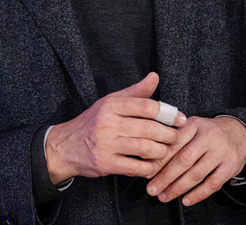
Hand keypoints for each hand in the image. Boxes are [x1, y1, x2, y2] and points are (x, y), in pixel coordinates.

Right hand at [45, 72, 186, 183]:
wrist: (65, 145)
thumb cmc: (93, 121)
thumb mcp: (111, 102)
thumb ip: (135, 92)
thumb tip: (155, 77)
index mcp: (111, 105)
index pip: (146, 106)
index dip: (168, 113)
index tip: (180, 119)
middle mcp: (107, 123)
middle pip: (149, 129)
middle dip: (169, 135)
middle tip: (176, 138)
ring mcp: (106, 144)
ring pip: (145, 149)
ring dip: (162, 152)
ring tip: (165, 151)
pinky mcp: (105, 164)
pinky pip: (135, 168)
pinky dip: (149, 168)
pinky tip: (152, 165)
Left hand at [146, 115, 245, 206]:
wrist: (238, 133)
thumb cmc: (206, 133)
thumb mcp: (191, 127)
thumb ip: (173, 139)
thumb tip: (149, 160)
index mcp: (194, 124)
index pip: (173, 144)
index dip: (159, 159)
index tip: (146, 172)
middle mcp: (209, 136)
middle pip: (184, 160)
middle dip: (165, 177)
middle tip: (152, 189)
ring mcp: (221, 152)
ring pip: (197, 174)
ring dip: (178, 188)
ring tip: (165, 196)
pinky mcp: (231, 166)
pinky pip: (213, 184)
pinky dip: (198, 194)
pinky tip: (186, 200)